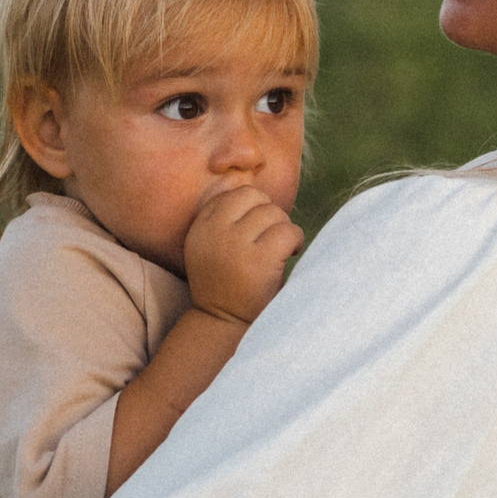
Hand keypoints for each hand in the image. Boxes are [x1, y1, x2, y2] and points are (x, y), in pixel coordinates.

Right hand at [181, 184, 302, 324]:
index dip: (251, 207)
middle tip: (271, 237)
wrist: (223, 325)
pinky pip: (288, 231)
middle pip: (254, 197)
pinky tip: (291, 255)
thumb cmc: (224, 283)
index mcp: (200, 226)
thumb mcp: (208, 246)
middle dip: (269, 213)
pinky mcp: (259, 260)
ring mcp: (236, 245)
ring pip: (274, 213)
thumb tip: (243, 172)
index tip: (255, 228)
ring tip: (280, 249)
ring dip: (283, 229)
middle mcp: (214, 231)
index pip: (232, 193)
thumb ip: (221, 217)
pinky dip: (296, 241)